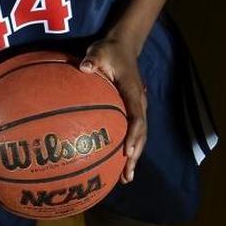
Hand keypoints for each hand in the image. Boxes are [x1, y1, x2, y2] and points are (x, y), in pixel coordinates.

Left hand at [80, 37, 145, 183]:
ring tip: (126, 178)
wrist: (123, 46)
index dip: (133, 135)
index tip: (127, 151)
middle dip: (135, 154)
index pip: (137, 117)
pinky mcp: (132, 109)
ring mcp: (137, 107)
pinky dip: (129, 148)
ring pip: (140, 136)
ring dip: (134, 156)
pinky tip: (119, 163)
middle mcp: (139, 103)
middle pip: (141, 133)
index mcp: (133, 92)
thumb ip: (93, 60)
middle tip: (127, 174)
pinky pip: (133, 131)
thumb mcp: (99, 51)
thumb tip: (83, 67)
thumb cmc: (110, 51)